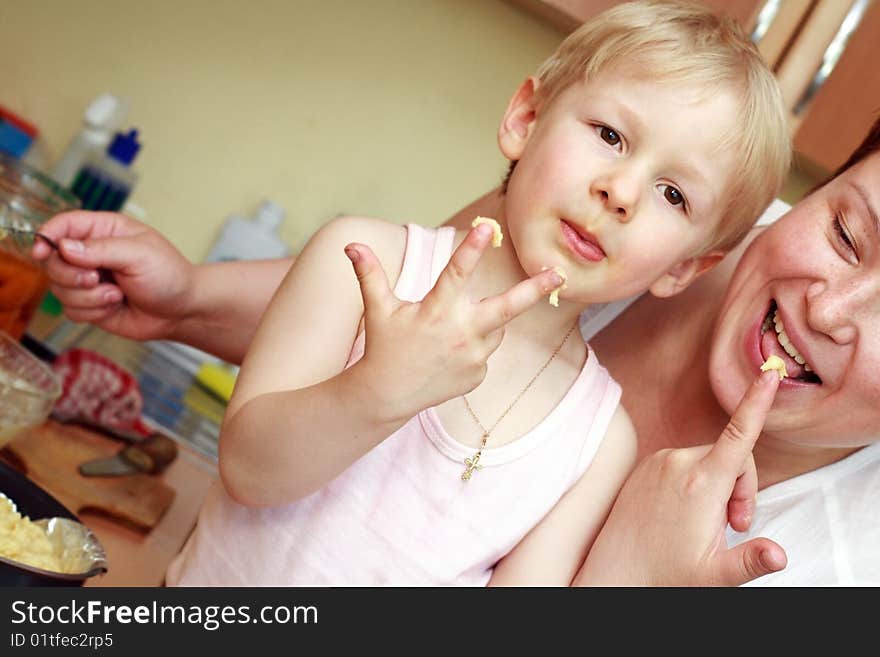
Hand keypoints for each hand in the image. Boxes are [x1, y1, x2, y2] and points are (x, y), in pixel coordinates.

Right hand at [31, 210, 195, 340]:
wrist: (182, 310)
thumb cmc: (169, 275)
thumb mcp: (140, 254)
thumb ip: (102, 249)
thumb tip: (64, 247)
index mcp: (104, 230)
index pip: (63, 225)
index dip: (47, 237)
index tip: (42, 252)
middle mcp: (92, 253)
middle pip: (53, 261)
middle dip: (72, 275)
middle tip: (96, 279)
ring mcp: (89, 280)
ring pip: (59, 289)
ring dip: (88, 297)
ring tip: (117, 295)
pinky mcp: (90, 304)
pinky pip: (70, 310)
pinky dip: (92, 311)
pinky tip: (115, 306)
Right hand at [344, 223, 563, 419]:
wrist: (387, 395)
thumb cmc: (384, 346)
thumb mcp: (378, 309)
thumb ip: (370, 274)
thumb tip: (351, 244)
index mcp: (436, 311)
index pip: (456, 274)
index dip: (470, 249)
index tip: (485, 227)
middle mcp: (461, 333)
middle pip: (507, 308)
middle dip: (535, 290)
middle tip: (559, 274)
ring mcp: (473, 358)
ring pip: (494, 327)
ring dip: (481, 322)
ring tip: (448, 334)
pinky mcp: (478, 376)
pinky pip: (485, 352)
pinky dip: (473, 346)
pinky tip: (448, 356)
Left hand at [575, 370, 787, 585]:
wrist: (616, 572)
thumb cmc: (665, 573)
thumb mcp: (714, 574)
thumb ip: (751, 560)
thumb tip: (779, 555)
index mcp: (702, 483)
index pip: (739, 434)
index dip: (758, 402)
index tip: (769, 372)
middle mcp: (679, 463)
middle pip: (732, 458)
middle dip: (742, 489)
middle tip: (733, 526)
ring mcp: (659, 461)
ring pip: (709, 461)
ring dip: (718, 487)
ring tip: (706, 523)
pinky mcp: (646, 464)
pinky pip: (684, 464)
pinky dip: (694, 483)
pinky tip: (683, 513)